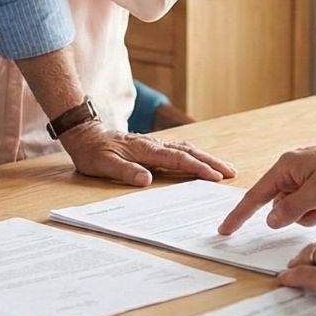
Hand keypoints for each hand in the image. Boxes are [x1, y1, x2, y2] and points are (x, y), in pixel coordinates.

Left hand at [60, 122, 237, 186]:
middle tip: (231, 172)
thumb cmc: (93, 152)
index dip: (197, 168)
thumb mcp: (103, 165)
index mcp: (145, 150)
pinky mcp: (153, 146)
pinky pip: (179, 150)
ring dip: (206, 158)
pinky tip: (201, 160)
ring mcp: (155, 144)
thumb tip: (147, 180)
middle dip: (211, 162)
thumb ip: (125, 171)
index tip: (214, 176)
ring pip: (186, 149)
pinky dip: (194, 154)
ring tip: (224, 168)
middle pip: (188, 152)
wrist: (84, 135)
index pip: (177, 159)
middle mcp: (154, 144)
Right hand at [218, 130, 315, 234]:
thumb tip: (270, 219)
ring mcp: (309, 173)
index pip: (256, 196)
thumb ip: (290, 210)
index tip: (225, 230)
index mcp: (286, 166)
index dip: (239, 215)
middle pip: (282, 205)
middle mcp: (294, 167)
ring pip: (300, 208)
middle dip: (300, 214)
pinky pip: (315, 203)